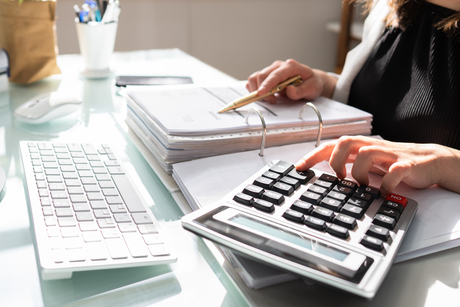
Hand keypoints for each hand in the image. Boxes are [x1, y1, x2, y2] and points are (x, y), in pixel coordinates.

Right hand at [246, 59, 336, 103]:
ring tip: (270, 98)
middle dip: (262, 90)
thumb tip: (289, 90)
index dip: (267, 84)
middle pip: (262, 75)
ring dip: (257, 90)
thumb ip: (301, 91)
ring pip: (256, 77)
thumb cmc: (312, 83)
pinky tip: (265, 94)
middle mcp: (279, 65)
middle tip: (272, 100)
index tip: (261, 93)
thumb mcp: (312, 89)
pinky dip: (254, 89)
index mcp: (291, 66)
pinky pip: (254, 80)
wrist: (311, 80)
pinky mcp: (267, 75)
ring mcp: (272, 69)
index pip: (275, 75)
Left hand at [295, 136, 459, 194]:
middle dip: (335, 160)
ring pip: (366, 153)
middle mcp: (372, 147)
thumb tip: (324, 175)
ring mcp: (389, 155)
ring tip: (361, 185)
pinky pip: (395, 171)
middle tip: (339, 177)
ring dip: (359, 172)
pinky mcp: (407, 165)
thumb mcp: (367, 162)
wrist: (430, 161)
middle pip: (346, 142)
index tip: (298, 167)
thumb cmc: (394, 162)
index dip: (314, 155)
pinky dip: (386, 183)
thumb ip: (349, 164)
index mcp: (361, 147)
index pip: (332, 145)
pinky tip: (384, 192)